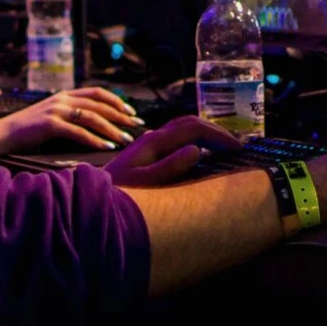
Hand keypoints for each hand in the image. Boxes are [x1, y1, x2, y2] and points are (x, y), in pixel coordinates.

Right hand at [0, 87, 146, 156]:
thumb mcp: (51, 117)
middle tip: (136, 126)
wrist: (2, 134)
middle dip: (120, 115)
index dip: (116, 101)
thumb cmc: (28, 131)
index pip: (97, 93)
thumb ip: (70, 115)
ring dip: (112, 129)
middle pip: (99, 104)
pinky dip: (95, 140)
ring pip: (92, 117)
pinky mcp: (49, 124)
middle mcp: (61, 98)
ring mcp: (55, 110)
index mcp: (64, 95)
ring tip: (126, 139)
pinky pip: (78, 132)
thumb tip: (95, 124)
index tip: (131, 112)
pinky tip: (107, 147)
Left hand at [105, 115, 239, 187]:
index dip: (218, 135)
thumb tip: (196, 150)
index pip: (194, 127)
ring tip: (225, 149)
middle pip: (190, 124)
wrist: (87, 201)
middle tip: (239, 147)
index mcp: (154, 142)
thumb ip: (169, 168)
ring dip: (206, 136)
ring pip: (183, 131)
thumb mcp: (143, 184)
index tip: (239, 149)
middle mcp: (152, 138)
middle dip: (216, 132)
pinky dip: (195, 143)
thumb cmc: (117, 196)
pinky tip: (202, 156)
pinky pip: (177, 141)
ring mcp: (149, 145)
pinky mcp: (147, 155)